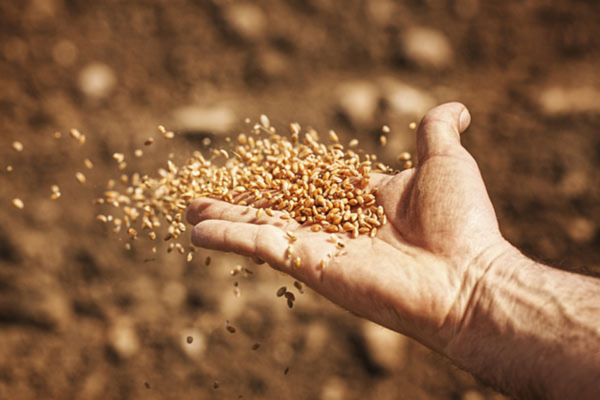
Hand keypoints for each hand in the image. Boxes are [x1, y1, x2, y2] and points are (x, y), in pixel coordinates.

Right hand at [186, 102, 508, 352]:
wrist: (466, 275)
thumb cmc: (462, 223)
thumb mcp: (444, 162)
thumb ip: (436, 130)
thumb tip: (457, 109)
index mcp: (360, 202)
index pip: (309, 183)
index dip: (281, 175)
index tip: (258, 167)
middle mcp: (335, 225)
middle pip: (276, 206)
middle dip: (240, 201)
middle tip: (208, 195)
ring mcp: (319, 246)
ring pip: (260, 225)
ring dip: (223, 219)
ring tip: (188, 210)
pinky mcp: (308, 263)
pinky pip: (260, 245)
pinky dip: (228, 237)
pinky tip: (196, 231)